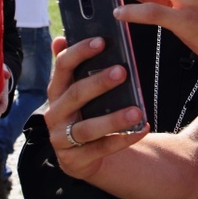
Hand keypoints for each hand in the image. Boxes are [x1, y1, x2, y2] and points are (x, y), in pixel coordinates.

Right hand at [44, 36, 148, 179]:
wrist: (81, 154)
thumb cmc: (85, 111)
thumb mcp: (77, 88)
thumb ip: (74, 66)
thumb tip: (61, 38)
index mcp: (57, 89)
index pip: (63, 66)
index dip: (80, 51)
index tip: (102, 41)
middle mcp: (55, 112)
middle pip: (75, 94)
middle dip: (99, 82)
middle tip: (123, 71)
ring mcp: (62, 138)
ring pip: (87, 128)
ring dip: (113, 119)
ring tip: (137, 110)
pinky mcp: (74, 160)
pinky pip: (101, 149)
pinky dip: (123, 140)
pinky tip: (142, 129)